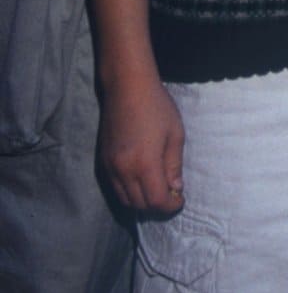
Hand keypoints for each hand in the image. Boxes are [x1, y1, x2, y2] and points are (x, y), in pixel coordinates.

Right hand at [99, 69, 184, 214]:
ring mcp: (110, 167)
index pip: (156, 200)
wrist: (127, 87)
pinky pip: (115, 188)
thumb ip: (174, 164)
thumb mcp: (175, 133)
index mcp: (145, 163)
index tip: (180, 199)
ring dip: (142, 202)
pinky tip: (141, 182)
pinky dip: (128, 192)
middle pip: (140, 205)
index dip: (171, 205)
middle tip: (171, 195)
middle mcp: (124, 170)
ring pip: (125, 200)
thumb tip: (176, 188)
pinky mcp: (103, 162)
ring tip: (157, 189)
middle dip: (158, 206)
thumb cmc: (156, 106)